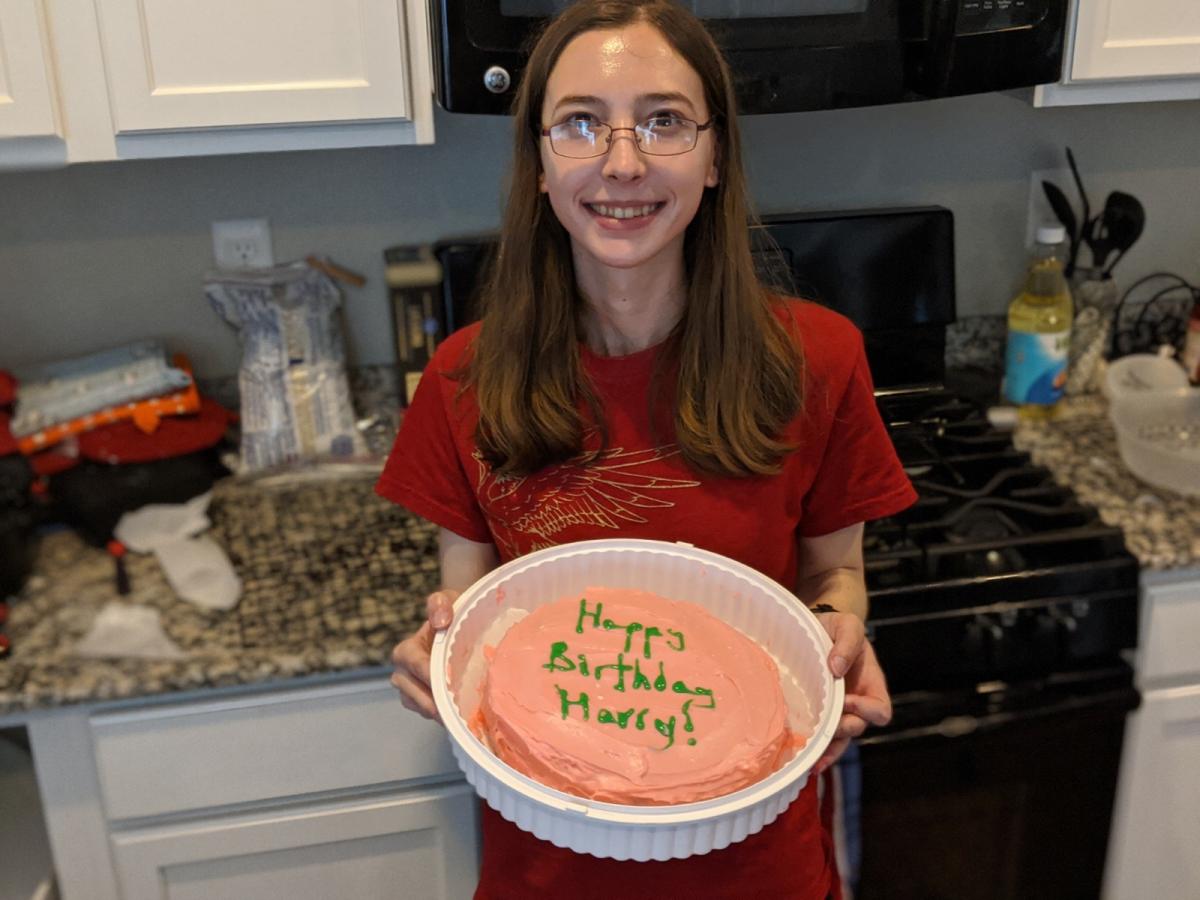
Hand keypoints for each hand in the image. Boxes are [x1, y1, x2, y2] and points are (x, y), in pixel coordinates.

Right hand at [389, 589, 457, 721]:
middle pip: (412, 691)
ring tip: (456, 712)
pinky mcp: (421, 703)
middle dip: (431, 698)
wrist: (460, 631)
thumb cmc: (452, 615)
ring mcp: (410, 690)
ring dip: (436, 709)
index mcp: (406, 650)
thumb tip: (440, 621)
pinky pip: (427, 713)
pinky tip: (457, 712)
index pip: (413, 664)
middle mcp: (403, 672)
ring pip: (419, 705)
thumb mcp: (448, 601)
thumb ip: (441, 603)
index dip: (427, 672)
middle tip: (452, 706)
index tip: (444, 680)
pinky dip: (441, 714)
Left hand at [812, 610, 891, 774]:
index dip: (867, 710)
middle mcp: (857, 702)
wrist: (813, 629)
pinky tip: (806, 762)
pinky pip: (822, 738)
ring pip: (839, 740)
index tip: (847, 699)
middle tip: (824, 724)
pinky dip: (817, 751)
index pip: (881, 710)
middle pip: (858, 728)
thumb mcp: (847, 625)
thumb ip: (848, 641)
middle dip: (843, 729)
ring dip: (828, 751)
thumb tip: (836, 667)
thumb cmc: (835, 626)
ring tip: (813, 762)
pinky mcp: (818, 714)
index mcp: (871, 685)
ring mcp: (837, 711)